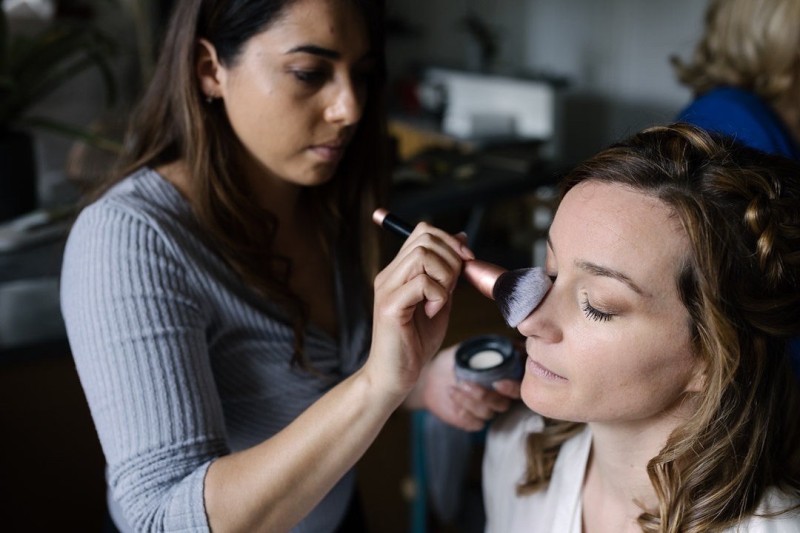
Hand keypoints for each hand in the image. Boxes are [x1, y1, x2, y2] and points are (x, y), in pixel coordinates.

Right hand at [364, 223, 473, 400]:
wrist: (395, 376)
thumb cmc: (416, 342)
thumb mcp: (439, 300)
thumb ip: (448, 272)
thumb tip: (461, 239)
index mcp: (399, 271)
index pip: (423, 232)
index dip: (450, 241)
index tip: (466, 262)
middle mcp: (389, 275)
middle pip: (425, 238)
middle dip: (451, 258)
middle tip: (453, 287)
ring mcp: (387, 289)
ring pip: (423, 256)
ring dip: (445, 277)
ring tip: (440, 301)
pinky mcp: (390, 306)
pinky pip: (422, 283)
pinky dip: (438, 296)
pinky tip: (432, 312)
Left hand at [411, 344, 520, 431]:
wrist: (429, 378)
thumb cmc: (450, 361)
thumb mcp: (465, 349)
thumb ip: (484, 347)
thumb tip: (506, 344)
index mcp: (503, 378)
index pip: (519, 388)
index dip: (512, 388)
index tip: (497, 383)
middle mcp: (499, 396)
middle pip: (504, 404)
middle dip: (485, 396)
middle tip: (465, 383)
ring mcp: (487, 409)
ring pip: (488, 413)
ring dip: (470, 401)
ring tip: (453, 387)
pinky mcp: (474, 421)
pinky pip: (476, 424)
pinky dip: (464, 414)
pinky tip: (453, 398)